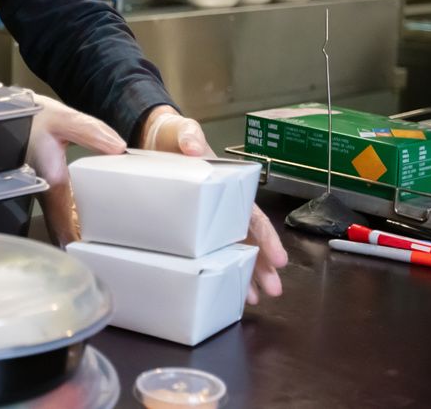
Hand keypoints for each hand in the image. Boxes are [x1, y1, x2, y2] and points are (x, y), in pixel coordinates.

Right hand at [27, 95, 126, 245]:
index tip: (92, 255)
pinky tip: (84, 215)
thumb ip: (91, 132)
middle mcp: (43, 191)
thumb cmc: (31, 116)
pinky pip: (57, 209)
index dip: (76, 244)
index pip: (62, 225)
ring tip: (98, 239)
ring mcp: (41, 190)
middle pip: (60, 229)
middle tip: (103, 251)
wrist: (6, 112)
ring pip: (57, 221)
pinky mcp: (42, 184)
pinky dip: (70, 218)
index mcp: (51, 181)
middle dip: (78, 243)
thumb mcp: (63, 118)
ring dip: (74, 231)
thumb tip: (118, 148)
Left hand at [141, 106, 288, 303]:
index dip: (266, 238)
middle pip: (248, 238)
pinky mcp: (191, 223)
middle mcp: (223, 205)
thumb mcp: (183, 132)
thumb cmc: (174, 136)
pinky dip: (219, 268)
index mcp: (228, 186)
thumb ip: (189, 136)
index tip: (278, 259)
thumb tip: (193, 145)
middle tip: (274, 290)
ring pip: (234, 248)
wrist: (152, 137)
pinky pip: (209, 248)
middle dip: (263, 265)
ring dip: (246, 273)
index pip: (251, 215)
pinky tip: (225, 287)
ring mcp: (209, 216)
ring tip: (256, 298)